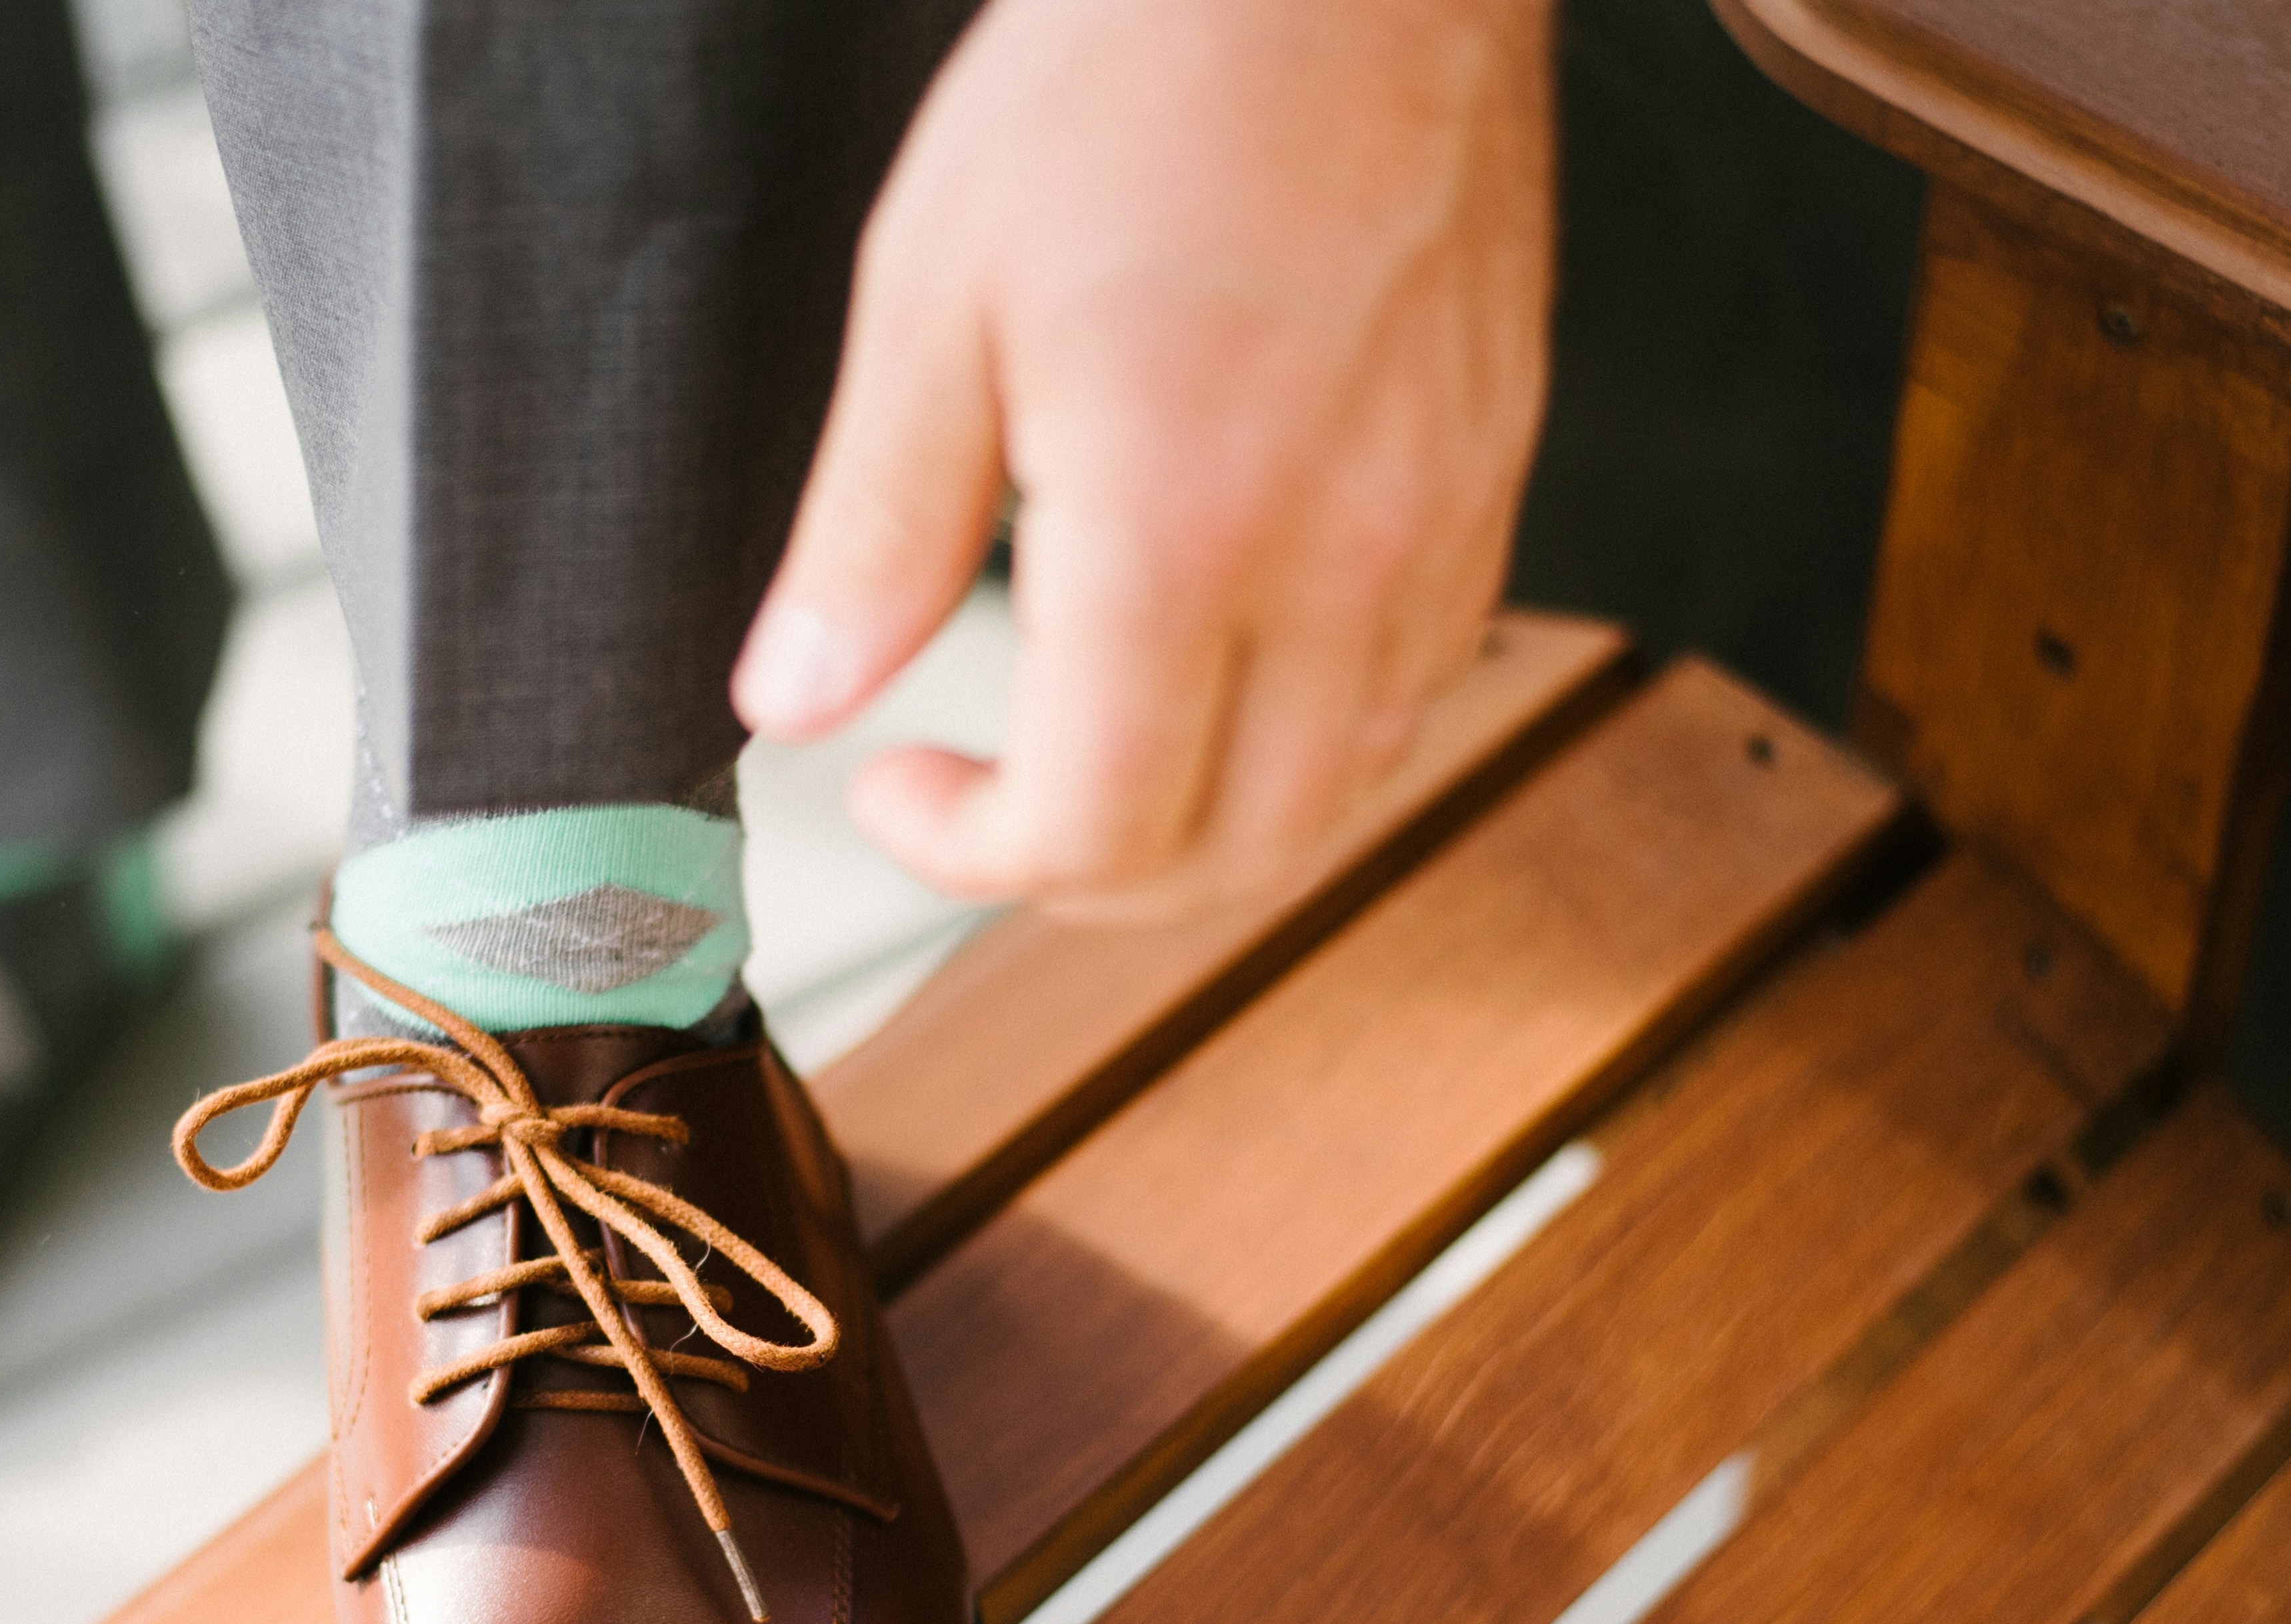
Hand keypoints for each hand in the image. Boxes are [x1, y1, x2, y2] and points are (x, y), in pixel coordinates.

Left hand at [733, 0, 1552, 917]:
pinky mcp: (1496, 466)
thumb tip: (794, 697)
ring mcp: (1439, 520)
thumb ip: (872, 534)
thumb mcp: (934, 299)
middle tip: (990, 808)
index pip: (1094, 827)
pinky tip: (1228, 652)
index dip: (971, 857)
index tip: (899, 786)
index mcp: (1181, 534)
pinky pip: (1420, 675)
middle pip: (1235, 857)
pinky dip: (1314, 725)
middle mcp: (1340, 560)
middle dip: (1088, 876)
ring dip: (1211, 819)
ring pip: (1343, 787)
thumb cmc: (1137, 75)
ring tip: (1102, 746)